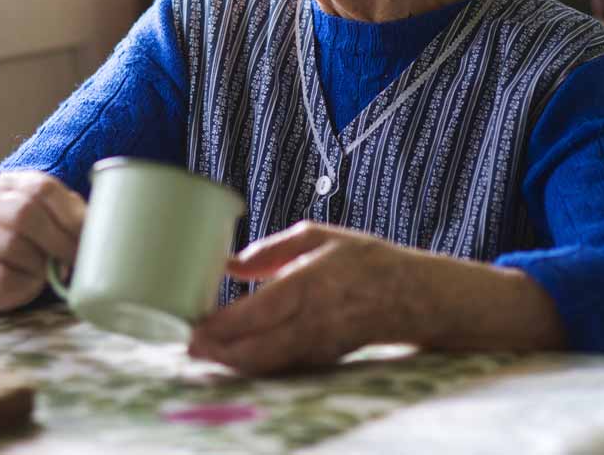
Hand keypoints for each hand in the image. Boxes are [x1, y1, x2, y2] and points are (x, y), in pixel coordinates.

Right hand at [0, 170, 85, 311]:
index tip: (91, 239)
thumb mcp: (48, 216)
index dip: (71, 216)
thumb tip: (104, 231)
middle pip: (25, 214)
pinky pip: (0, 274)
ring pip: (12, 245)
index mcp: (15, 183)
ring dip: (40, 263)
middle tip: (76, 260)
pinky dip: (24, 281)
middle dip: (59, 241)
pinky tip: (31, 281)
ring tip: (53, 272)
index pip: (43, 189)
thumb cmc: (28, 237)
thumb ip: (71, 215)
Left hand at [187, 221, 415, 374]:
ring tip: (203, 352)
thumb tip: (230, 264)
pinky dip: (253, 364)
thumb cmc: (365, 260)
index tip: (194, 324)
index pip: (258, 312)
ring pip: (266, 364)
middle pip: (256, 348)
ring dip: (231, 362)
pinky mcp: (323, 359)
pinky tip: (233, 356)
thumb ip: (272, 250)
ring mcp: (319, 345)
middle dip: (218, 352)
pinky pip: (281, 366)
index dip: (223, 325)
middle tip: (189, 347)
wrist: (414, 297)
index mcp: (311, 283)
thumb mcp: (320, 237)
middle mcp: (313, 320)